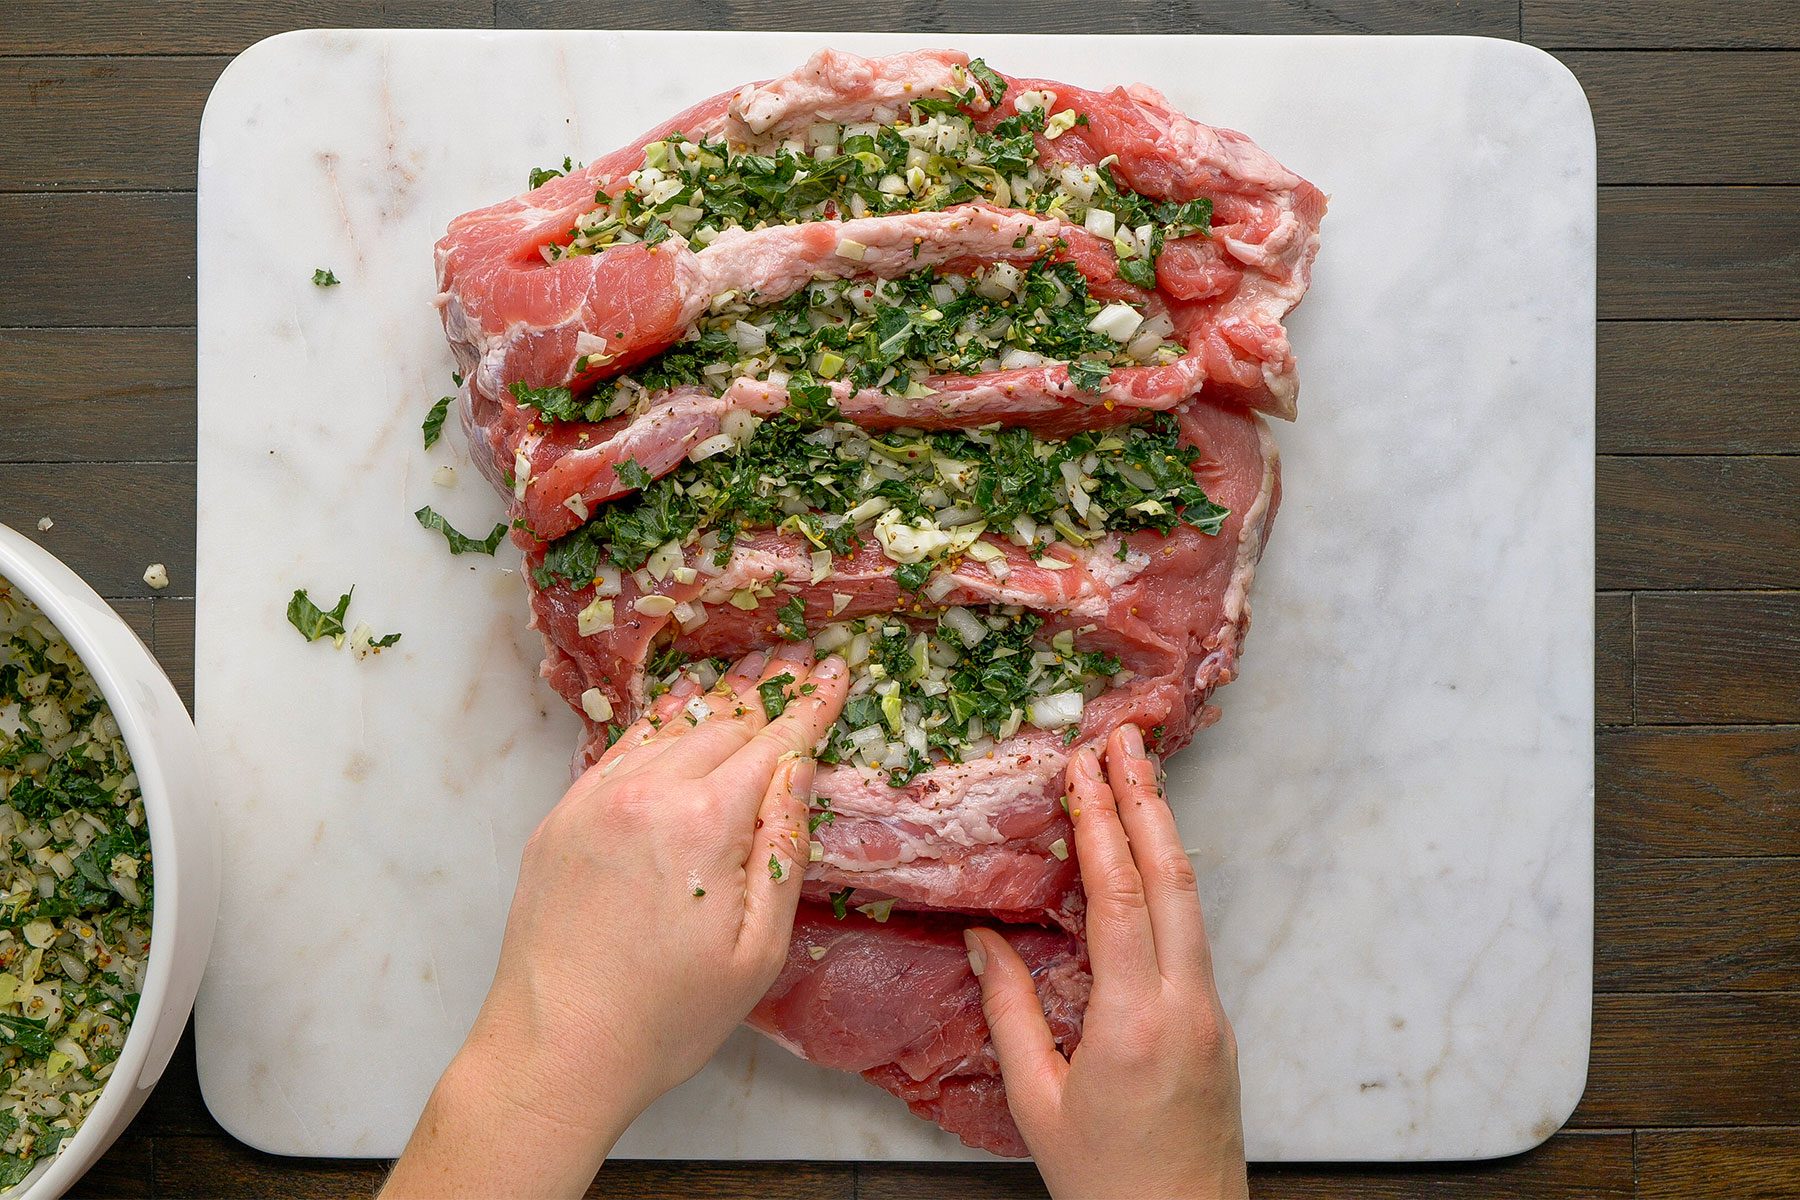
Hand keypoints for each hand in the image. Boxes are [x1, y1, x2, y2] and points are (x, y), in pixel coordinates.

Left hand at [383, 647, 848, 1198]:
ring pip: (668, 729)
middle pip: (722, 725)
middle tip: (796, 666)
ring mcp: (595, 800)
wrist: (554, 1051)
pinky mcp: (562, 818)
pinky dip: (657, 727)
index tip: (837, 671)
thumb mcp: (757, 951)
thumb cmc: (666, 1017)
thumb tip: (796, 773)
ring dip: (714, 702)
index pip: (773, 743)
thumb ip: (781, 851)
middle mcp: (647, 793)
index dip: (810, 706)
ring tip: (747, 673)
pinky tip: (676, 715)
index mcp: (704, 823)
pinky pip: (620, 752)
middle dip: (766, 698)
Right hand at [965, 724, 1247, 1199]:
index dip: (1102, 826)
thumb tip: (984, 938)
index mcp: (1136, 1023)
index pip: (1120, 898)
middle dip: (1147, 801)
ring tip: (1141, 776)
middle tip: (1127, 739)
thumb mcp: (1036, 1102)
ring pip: (1192, 902)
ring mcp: (1212, 1013)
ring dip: (1164, 833)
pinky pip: (1192, 934)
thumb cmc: (1104, 1182)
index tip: (1084, 769)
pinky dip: (1169, 881)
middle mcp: (1187, 1006)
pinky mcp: (1218, 1025)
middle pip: (1173, 880)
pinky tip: (1148, 858)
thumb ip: (1010, 1012)